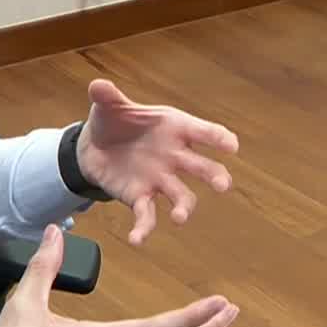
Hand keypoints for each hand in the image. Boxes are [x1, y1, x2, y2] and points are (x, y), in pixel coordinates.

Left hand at [76, 79, 237, 244]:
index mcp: (174, 128)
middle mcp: (174, 156)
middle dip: (215, 176)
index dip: (218, 137)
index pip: (202, 132)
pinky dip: (143, 229)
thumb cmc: (114, 121)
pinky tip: (136, 240)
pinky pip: (147, 216)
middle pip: (202, 167)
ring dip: (184, 208)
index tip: (231, 145)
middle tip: (223, 185)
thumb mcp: (109, 106)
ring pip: (182, 196)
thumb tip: (97, 86)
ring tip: (179, 217)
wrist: (95, 146)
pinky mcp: (141, 197)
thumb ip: (107, 97)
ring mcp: (161, 179)